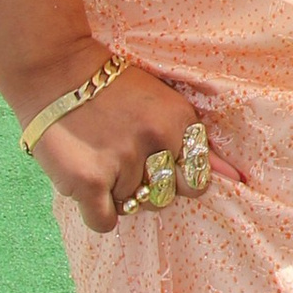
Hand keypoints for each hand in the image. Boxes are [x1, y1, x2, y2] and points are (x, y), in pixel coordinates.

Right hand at [19, 49, 239, 234]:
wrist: (53, 69)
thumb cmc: (110, 89)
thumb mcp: (163, 103)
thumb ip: (196, 143)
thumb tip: (239, 179)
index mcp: (180, 120)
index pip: (199, 176)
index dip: (175, 173)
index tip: (152, 155)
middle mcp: (157, 140)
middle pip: (167, 197)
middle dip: (148, 188)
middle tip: (122, 161)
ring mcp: (123, 161)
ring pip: (133, 207)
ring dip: (116, 194)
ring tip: (99, 159)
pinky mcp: (89, 181)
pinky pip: (105, 222)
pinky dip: (96, 211)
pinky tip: (86, 182)